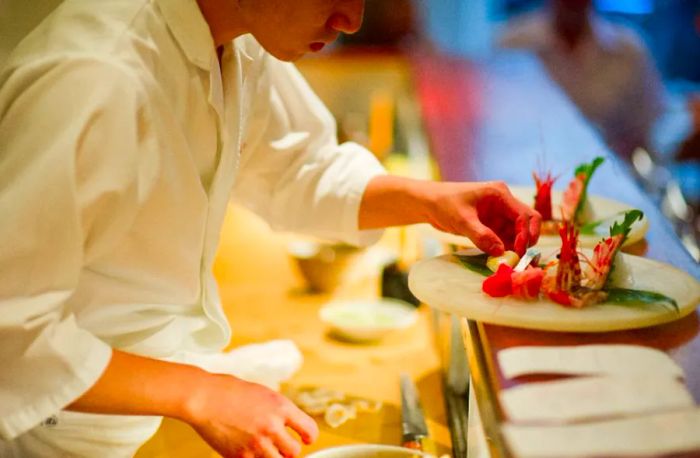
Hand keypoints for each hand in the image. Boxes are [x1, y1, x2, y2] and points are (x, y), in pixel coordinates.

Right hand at [184, 373, 317, 457]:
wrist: (203, 398)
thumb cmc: (230, 391)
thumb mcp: (263, 393)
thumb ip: (279, 410)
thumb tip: (289, 425)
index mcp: (280, 407)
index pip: (309, 430)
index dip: (309, 436)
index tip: (306, 438)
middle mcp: (271, 427)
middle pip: (294, 451)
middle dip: (289, 449)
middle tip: (283, 445)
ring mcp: (255, 443)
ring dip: (273, 456)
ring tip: (264, 446)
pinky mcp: (240, 455)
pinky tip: (246, 447)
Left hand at [425, 181, 540, 255]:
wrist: (428, 204)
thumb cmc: (444, 203)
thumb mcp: (462, 220)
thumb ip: (481, 235)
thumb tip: (501, 251)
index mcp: (500, 194)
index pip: (524, 214)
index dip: (525, 233)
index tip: (519, 250)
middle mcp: (503, 203)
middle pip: (526, 222)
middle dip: (526, 240)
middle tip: (518, 257)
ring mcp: (498, 214)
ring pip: (516, 232)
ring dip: (515, 246)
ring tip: (509, 261)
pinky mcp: (491, 225)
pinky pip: (504, 238)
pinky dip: (505, 248)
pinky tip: (500, 258)